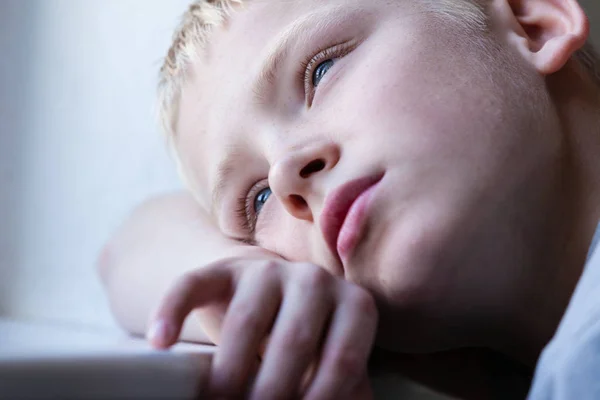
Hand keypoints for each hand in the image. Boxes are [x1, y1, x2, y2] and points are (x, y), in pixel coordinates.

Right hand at [147, 257, 376, 398]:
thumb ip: (343, 385)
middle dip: (270, 392)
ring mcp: (265, 270)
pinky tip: (160, 344)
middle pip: (293, 341)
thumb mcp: (332, 357)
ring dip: (228, 374)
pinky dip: (171, 314)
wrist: (267, 292)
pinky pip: (190, 286)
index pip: (342, 360)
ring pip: (245, 321)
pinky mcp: (220, 269)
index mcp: (352, 304)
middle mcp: (313, 279)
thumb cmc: (307, 338)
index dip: (320, 399)